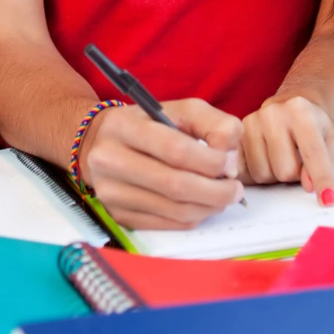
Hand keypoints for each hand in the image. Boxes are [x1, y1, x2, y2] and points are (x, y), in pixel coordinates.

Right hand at [79, 99, 243, 230]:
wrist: (98, 143)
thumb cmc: (147, 125)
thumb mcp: (180, 110)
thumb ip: (213, 124)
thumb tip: (229, 160)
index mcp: (124, 126)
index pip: (176, 150)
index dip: (211, 161)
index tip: (229, 164)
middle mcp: (110, 160)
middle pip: (175, 185)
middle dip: (216, 191)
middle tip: (235, 190)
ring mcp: (110, 192)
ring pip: (173, 210)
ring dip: (208, 207)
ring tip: (222, 197)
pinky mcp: (117, 215)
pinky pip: (166, 224)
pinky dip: (191, 218)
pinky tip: (200, 205)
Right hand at [240, 95, 333, 203]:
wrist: (288, 106)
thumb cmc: (313, 126)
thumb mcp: (331, 140)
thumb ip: (327, 163)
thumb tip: (308, 185)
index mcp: (300, 110)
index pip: (312, 152)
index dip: (322, 179)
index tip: (328, 201)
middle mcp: (271, 113)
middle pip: (285, 170)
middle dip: (295, 175)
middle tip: (298, 162)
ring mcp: (250, 123)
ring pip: (263, 175)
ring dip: (275, 176)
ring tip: (281, 158)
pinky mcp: (236, 136)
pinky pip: (245, 173)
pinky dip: (257, 174)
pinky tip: (265, 160)